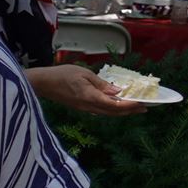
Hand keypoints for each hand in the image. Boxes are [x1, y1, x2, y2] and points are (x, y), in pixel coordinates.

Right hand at [28, 62, 143, 116]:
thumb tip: (117, 91)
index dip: (130, 105)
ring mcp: (83, 108)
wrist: (42, 83)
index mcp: (90, 97)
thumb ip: (101, 84)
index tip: (142, 103)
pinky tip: (115, 106)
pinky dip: (111, 110)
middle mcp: (88, 106)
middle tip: (144, 109)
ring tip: (133, 108)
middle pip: (113, 112)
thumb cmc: (61, 75)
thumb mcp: (84, 74)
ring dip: (121, 112)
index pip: (115, 105)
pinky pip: (99, 111)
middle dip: (129, 111)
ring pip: (106, 113)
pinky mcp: (80, 107)